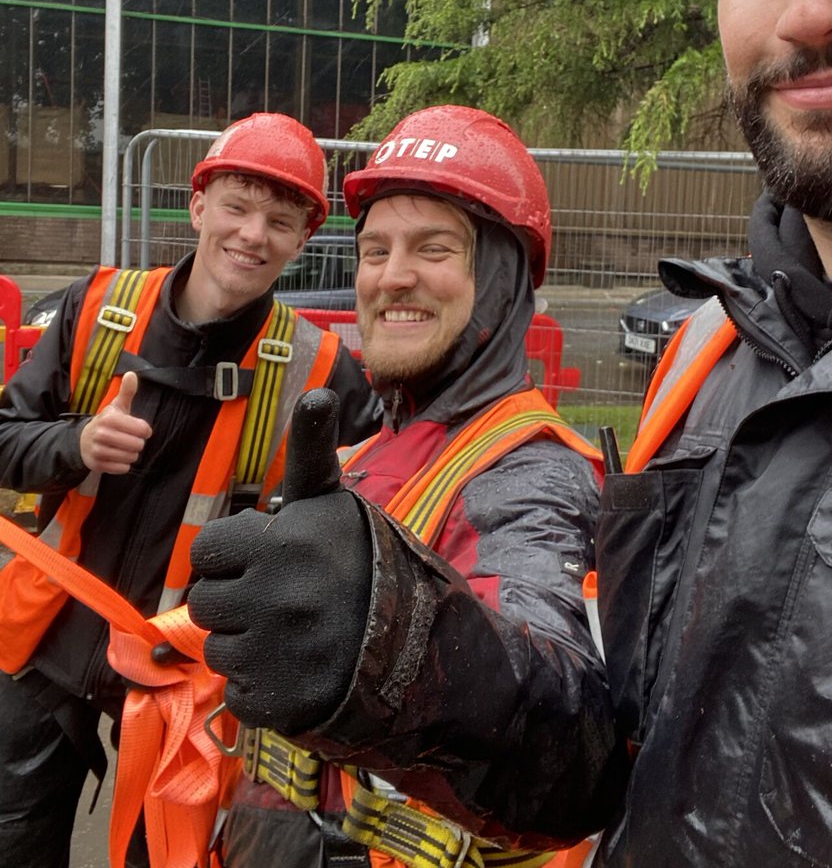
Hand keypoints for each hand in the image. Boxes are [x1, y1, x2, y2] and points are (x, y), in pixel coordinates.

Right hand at [79, 371, 152, 474]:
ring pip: (131, 457)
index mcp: (109, 418)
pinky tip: (117, 457)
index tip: (140, 429)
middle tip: (130, 440)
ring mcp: (98, 451)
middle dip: (137, 443)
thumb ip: (126, 392)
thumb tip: (131, 374)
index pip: (142, 429)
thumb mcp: (116, 406)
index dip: (145, 430)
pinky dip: (123, 465)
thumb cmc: (107, 423)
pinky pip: (123, 468)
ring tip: (123, 448)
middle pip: (138, 445)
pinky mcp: (97, 465)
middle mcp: (102, 434)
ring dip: (131, 454)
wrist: (83, 441)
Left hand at [188, 388, 371, 732]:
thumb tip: (317, 391)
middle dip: (235, 599)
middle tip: (282, 599)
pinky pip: (237, 692)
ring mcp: (277, 650)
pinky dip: (262, 686)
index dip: (232, 555)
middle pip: (205, 601)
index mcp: (284, 539)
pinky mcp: (279, 698)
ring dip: (246, 644)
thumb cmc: (364, 563)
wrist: (421, 645)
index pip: (207, 549)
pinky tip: (299, 669)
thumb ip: (310, 451)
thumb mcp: (334, 503)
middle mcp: (275, 592)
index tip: (266, 558)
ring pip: (216, 648)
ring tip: (294, 634)